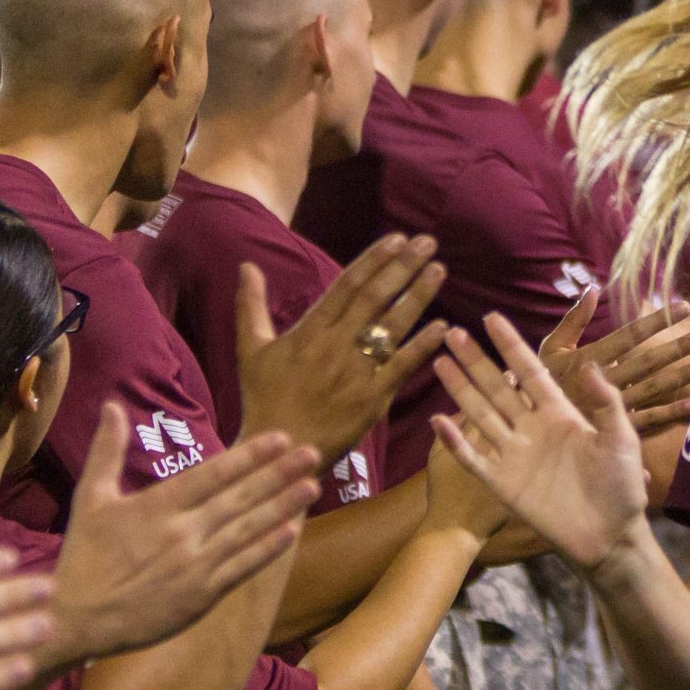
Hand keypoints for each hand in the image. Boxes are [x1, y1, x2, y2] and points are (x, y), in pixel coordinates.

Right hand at [49, 406, 322, 660]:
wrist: (75, 619)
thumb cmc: (83, 557)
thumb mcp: (90, 499)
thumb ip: (107, 450)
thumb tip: (114, 405)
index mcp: (156, 506)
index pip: (212, 474)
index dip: (250, 456)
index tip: (281, 438)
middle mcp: (180, 533)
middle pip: (239, 499)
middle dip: (278, 474)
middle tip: (313, 452)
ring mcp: (193, 566)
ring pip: (247, 531)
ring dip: (282, 507)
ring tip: (313, 486)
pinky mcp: (200, 596)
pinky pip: (241, 568)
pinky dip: (267, 550)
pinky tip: (292, 531)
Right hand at [238, 235, 449, 462]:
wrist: (280, 451)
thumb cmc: (263, 399)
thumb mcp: (249, 350)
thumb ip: (250, 305)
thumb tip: (246, 265)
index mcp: (308, 332)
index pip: (347, 285)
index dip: (374, 260)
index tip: (397, 238)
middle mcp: (334, 347)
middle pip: (374, 299)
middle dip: (403, 267)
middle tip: (427, 242)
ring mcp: (355, 374)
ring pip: (391, 328)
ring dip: (418, 297)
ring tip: (439, 270)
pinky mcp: (372, 401)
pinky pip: (401, 368)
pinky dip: (421, 346)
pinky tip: (443, 326)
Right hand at [431, 314, 649, 573]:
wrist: (610, 537)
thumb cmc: (621, 488)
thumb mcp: (621, 438)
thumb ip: (606, 402)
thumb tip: (589, 364)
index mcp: (560, 413)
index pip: (530, 371)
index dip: (510, 345)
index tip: (491, 318)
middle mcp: (533, 428)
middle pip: (497, 387)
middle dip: (475, 360)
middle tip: (452, 331)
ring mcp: (515, 455)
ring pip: (481, 414)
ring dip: (460, 389)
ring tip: (439, 361)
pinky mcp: (504, 484)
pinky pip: (474, 459)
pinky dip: (457, 441)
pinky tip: (438, 420)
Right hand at [540, 293, 689, 433]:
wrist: (533, 429)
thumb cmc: (541, 383)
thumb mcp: (551, 349)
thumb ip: (573, 319)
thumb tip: (593, 288)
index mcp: (589, 360)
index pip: (630, 336)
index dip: (658, 321)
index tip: (685, 307)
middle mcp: (604, 383)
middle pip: (648, 362)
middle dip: (678, 347)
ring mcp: (612, 409)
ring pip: (654, 390)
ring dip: (682, 377)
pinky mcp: (616, 431)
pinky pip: (648, 421)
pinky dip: (670, 414)